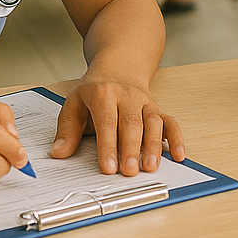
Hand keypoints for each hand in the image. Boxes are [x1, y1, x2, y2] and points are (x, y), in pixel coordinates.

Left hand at [50, 72, 184, 175]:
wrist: (119, 66)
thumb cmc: (95, 90)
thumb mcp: (74, 103)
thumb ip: (67, 129)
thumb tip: (59, 152)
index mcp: (104, 94)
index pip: (106, 121)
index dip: (107, 145)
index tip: (108, 167)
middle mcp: (127, 96)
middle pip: (131, 123)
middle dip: (131, 148)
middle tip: (129, 171)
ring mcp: (145, 102)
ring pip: (153, 122)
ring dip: (153, 145)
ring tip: (151, 167)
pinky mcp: (157, 109)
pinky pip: (170, 121)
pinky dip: (177, 138)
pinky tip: (178, 155)